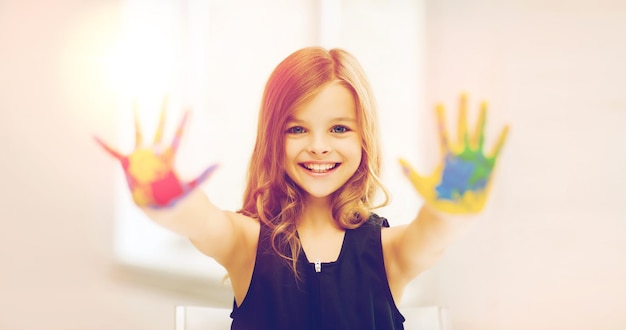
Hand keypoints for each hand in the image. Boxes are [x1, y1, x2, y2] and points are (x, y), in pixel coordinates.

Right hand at [95, 100, 217, 207]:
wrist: (162, 212)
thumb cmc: (178, 202)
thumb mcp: (193, 189)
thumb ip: (204, 176)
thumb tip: (221, 163)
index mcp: (170, 159)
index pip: (177, 136)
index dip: (183, 122)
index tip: (189, 107)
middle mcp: (156, 154)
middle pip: (160, 128)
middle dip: (163, 112)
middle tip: (166, 93)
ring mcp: (142, 159)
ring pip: (138, 133)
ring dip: (135, 117)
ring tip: (131, 99)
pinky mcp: (128, 167)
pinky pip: (114, 153)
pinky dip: (104, 145)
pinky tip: (94, 134)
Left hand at [399, 94, 508, 213]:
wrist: (453, 215)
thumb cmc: (436, 200)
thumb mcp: (420, 186)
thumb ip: (410, 172)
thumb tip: (397, 158)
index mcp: (447, 157)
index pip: (443, 133)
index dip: (441, 119)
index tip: (438, 103)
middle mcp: (462, 155)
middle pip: (462, 128)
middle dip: (463, 111)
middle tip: (464, 93)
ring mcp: (476, 160)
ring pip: (479, 134)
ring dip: (482, 119)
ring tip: (484, 102)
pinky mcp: (488, 169)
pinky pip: (496, 151)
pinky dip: (501, 139)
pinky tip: (506, 125)